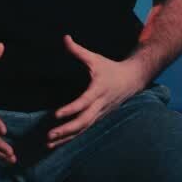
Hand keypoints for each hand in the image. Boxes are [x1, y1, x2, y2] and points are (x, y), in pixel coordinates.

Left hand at [46, 34, 146, 149]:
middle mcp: (100, 105)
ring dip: (67, 138)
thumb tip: (65, 37)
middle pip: (83, 121)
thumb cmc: (110, 68)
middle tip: (49, 136)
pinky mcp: (99, 118)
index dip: (71, 109)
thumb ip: (78, 50)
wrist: (133, 79)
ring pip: (84, 129)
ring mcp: (100, 113)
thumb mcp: (95, 58)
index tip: (56, 115)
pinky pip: (85, 130)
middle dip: (66, 130)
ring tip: (49, 144)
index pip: (84, 102)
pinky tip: (58, 143)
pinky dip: (71, 138)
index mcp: (99, 90)